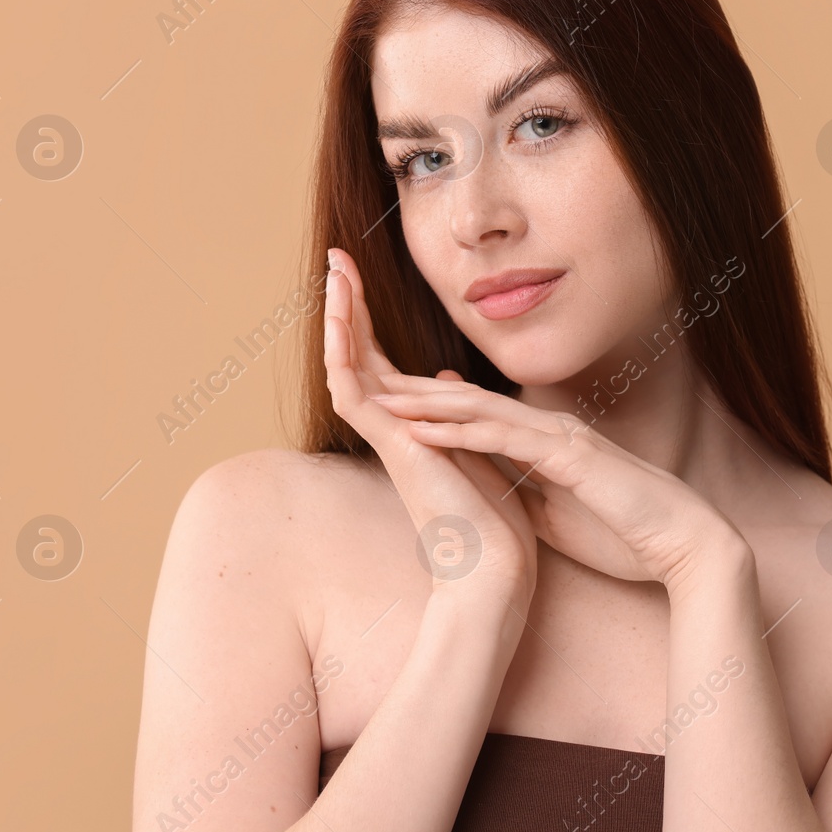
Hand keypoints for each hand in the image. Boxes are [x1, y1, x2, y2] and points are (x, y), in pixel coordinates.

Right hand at [324, 248, 538, 603]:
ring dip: (341, 317)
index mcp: (416, 431)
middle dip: (349, 306)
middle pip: (359, 356)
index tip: (363, 281)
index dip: (373, 322)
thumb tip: (447, 384)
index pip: (385, 365)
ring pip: (350, 366)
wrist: (496, 572)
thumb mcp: (478, 453)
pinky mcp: (392, 447)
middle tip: (336, 259)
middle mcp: (394, 431)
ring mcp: (389, 439)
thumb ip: (457, 420)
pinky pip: (356, 391)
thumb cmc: (495, 527)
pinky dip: (345, 353)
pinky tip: (340, 317)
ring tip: (335, 272)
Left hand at [370, 372, 749, 588]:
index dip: (436, 407)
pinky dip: (459, 432)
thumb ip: (531, 495)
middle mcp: (552, 430)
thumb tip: (501, 493)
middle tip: (374, 379)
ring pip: (482, 411)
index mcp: (550, 444)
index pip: (483, 418)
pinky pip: (503, 440)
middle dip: (421, 390)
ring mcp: (561, 439)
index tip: (391, 403)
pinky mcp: (568, 458)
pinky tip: (420, 429)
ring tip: (381, 394)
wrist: (684, 547)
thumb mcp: (563, 516)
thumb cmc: (630, 536)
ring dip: (428, 403)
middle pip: (474, 402)